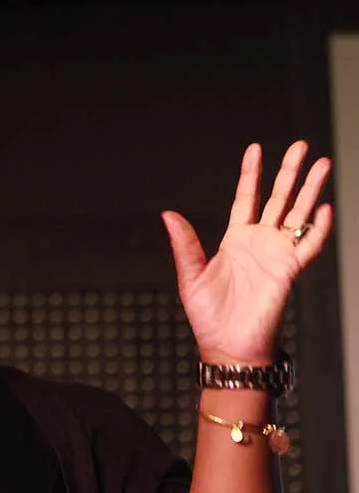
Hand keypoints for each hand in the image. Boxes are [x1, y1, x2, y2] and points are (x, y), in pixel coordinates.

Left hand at [161, 141, 332, 364]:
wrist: (227, 347)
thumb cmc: (208, 318)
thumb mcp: (190, 276)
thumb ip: (185, 244)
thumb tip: (168, 214)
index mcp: (234, 241)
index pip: (245, 199)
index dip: (251, 175)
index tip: (254, 150)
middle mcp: (259, 243)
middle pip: (279, 199)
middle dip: (289, 173)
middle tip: (300, 146)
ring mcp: (277, 255)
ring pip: (299, 214)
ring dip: (310, 190)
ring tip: (321, 163)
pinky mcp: (289, 272)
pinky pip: (309, 246)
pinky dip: (318, 228)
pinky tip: (324, 208)